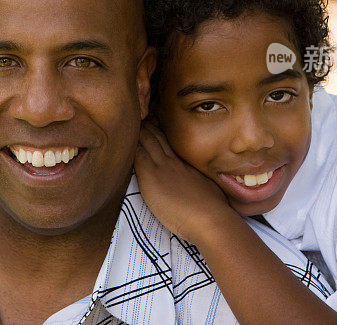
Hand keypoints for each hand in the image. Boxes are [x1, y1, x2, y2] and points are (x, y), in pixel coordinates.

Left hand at [134, 121, 232, 242]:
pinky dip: (130, 146)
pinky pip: (137, 155)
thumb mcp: (209, 187)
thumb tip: (204, 186)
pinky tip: (122, 139)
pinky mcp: (150, 176)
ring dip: (138, 132)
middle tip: (138, 117)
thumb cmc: (215, 208)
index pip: (169, 143)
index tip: (152, 124)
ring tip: (129, 123)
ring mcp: (162, 167)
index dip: (159, 133)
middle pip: (157, 138)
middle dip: (147, 127)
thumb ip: (200, 182)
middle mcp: (173, 161)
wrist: (210, 218)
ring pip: (147, 142)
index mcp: (186, 164)